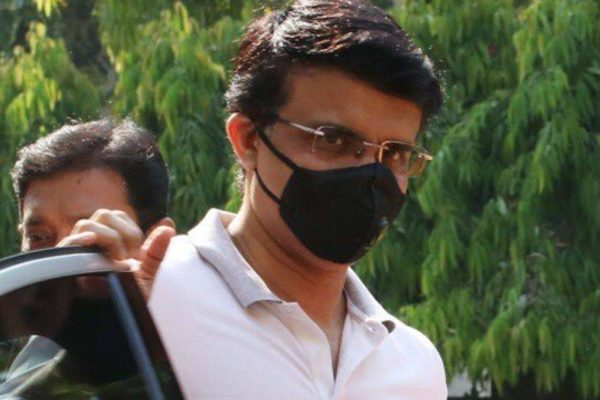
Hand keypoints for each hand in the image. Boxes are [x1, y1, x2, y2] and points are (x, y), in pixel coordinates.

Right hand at [57, 209, 174, 298]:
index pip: (118, 216)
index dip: (132, 230)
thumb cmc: (125, 300)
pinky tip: (90, 241)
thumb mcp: (144, 275)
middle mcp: (90, 242)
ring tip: (116, 262)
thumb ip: (156, 250)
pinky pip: (68, 243)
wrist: (111, 327)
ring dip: (108, 238)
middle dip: (124, 233)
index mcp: (107, 240)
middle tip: (129, 259)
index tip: (137, 255)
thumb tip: (168, 224)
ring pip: (87, 225)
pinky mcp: (62, 265)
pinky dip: (79, 240)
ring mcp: (74, 253)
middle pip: (104, 215)